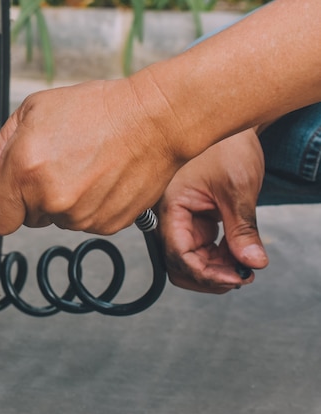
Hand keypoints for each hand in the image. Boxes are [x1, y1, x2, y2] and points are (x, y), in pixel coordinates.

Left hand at [0, 79, 182, 234]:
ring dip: (61, 200)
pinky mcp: (105, 225)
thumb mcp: (33, 114)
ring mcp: (80, 216)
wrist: (153, 119)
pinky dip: (86, 205)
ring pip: (55, 220)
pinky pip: (82, 222)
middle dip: (31, 196)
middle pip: (24, 218)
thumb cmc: (97, 110)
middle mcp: (51, 199)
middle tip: (53, 163)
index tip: (5, 192)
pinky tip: (98, 177)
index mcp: (25, 170)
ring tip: (81, 165)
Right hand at [155, 129, 268, 293]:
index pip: (178, 255)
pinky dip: (218, 258)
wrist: (228, 127)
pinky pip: (199, 250)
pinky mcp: (191, 221)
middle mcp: (169, 218)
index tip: (236, 279)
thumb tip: (252, 263)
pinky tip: (237, 254)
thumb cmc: (227, 147)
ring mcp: (180, 221)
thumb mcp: (238, 189)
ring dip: (215, 270)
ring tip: (244, 266)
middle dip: (209, 277)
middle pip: (179, 265)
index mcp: (170, 208)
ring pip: (189, 261)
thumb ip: (242, 229)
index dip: (206, 273)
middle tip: (242, 277)